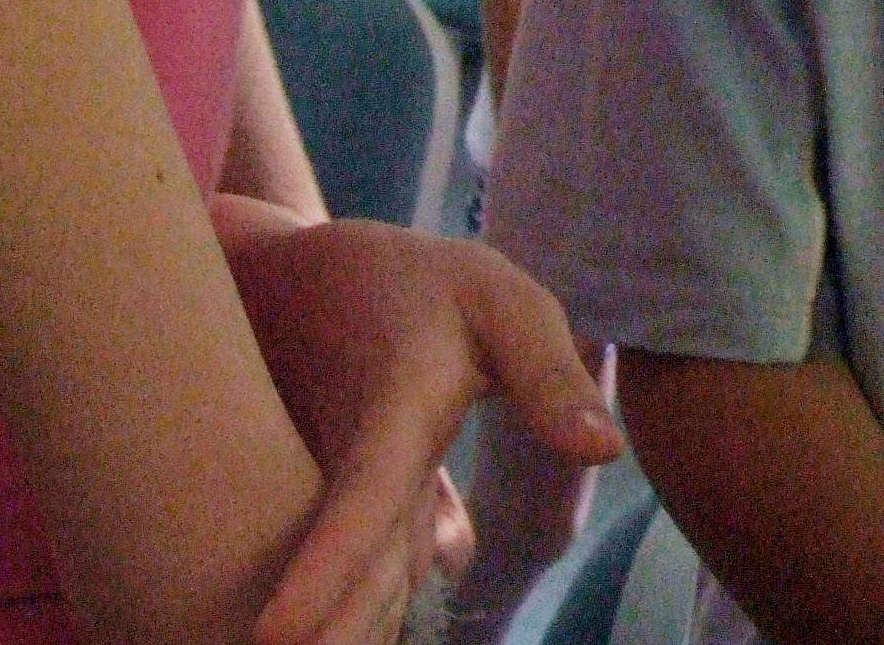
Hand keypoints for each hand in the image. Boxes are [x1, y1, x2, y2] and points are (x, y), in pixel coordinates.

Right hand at [216, 202, 624, 644]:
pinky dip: (362, 609)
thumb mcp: (498, 299)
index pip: (361, 500)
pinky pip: (357, 568)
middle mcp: (352, 468)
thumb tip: (605, 451)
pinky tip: (368, 640)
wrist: (312, 274)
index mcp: (393, 416)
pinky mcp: (335, 504)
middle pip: (347, 571)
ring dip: (345, 629)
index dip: (324, 568)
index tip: (278, 633)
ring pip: (354, 578)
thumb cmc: (419, 284)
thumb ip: (549, 375)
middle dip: (329, 632)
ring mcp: (334, 491)